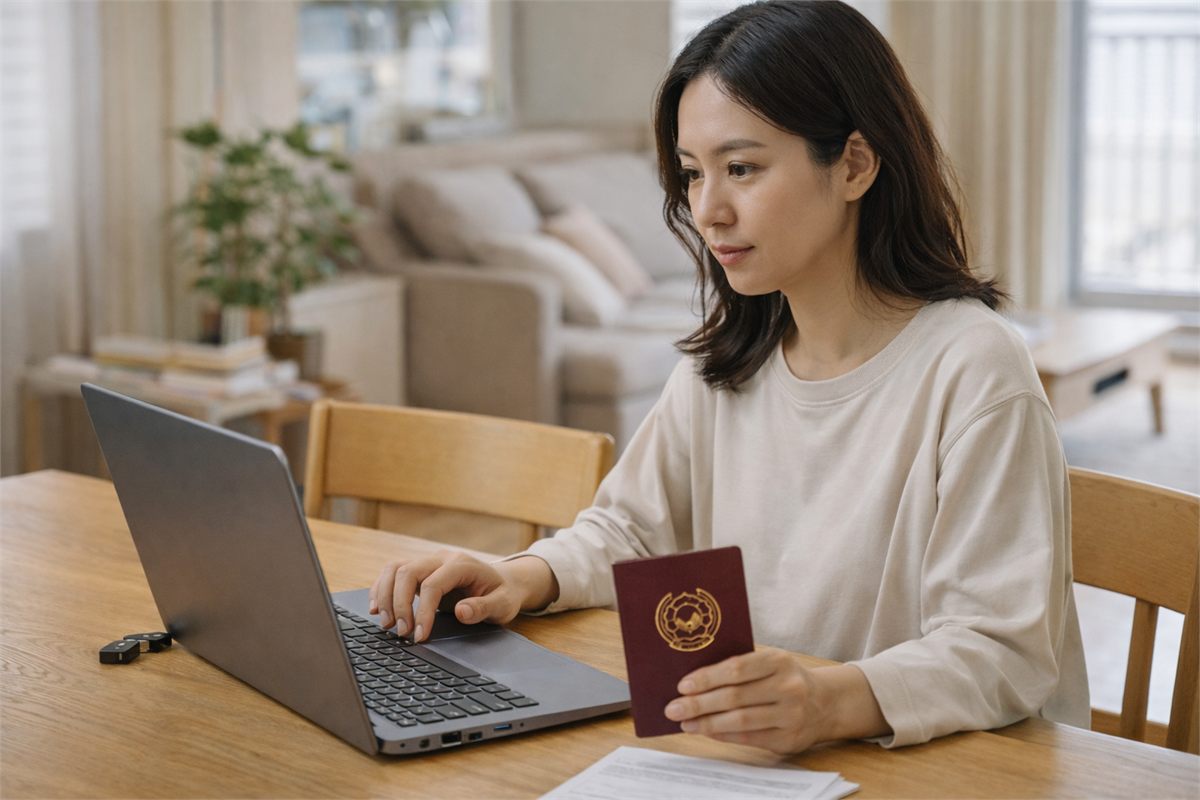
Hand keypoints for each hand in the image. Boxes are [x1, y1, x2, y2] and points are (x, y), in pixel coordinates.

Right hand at [368, 552, 557, 642]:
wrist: (504, 582)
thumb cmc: (503, 594)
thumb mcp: (503, 604)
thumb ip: (484, 608)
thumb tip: (462, 612)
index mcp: (462, 564)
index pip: (432, 584)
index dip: (422, 611)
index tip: (419, 636)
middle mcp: (442, 558)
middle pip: (407, 572)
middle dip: (399, 604)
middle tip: (400, 632)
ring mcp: (429, 561)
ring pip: (395, 568)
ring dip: (385, 595)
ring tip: (385, 623)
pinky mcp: (420, 571)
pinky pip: (392, 573)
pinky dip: (381, 589)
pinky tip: (377, 608)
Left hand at [663, 652, 888, 753]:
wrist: (825, 702)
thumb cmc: (785, 678)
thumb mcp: (771, 662)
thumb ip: (740, 666)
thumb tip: (694, 678)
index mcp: (779, 660)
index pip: (737, 668)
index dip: (708, 677)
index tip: (682, 685)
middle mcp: (788, 687)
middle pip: (735, 697)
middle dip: (699, 704)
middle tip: (673, 708)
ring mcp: (790, 715)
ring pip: (740, 721)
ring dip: (707, 723)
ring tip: (685, 722)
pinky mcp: (788, 739)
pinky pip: (748, 738)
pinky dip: (723, 735)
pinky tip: (706, 730)